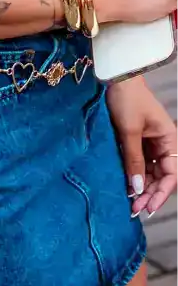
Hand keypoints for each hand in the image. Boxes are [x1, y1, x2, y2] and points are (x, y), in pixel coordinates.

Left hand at [107, 76, 177, 217]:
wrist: (114, 76)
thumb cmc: (126, 99)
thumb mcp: (129, 131)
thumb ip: (134, 160)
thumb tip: (138, 189)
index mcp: (170, 139)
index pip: (171, 174)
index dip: (161, 193)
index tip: (147, 207)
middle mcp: (164, 143)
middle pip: (161, 176)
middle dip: (150, 193)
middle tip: (134, 209)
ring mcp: (150, 142)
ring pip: (150, 172)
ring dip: (142, 187)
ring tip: (129, 203)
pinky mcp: (137, 140)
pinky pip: (139, 163)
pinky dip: (134, 176)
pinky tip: (126, 187)